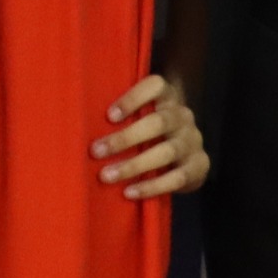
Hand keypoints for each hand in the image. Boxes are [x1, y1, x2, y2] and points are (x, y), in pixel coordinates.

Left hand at [94, 74, 209, 198]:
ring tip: (106, 175)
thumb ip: (121, 115)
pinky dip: (151, 186)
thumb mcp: (140, 117)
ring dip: (134, 165)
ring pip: (166, 151)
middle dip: (125, 138)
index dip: (133, 98)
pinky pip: (176, 178)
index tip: (109, 115)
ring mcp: (193, 141)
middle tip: (96, 151)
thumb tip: (77, 122)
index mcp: (168, 97)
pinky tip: (129, 191)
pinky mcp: (199, 165)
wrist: (187, 158)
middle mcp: (183, 116)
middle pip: (158, 122)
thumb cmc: (150, 133)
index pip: (156, 86)